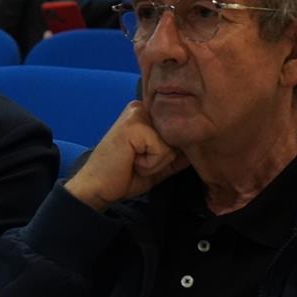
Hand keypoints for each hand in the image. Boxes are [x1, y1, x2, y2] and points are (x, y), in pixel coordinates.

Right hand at [65, 101, 184, 210]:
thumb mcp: (156, 165)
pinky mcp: (135, 126)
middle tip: (137, 162)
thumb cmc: (123, 176)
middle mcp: (141, 108)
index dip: (168, 153)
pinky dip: (150, 164)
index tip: (142, 159)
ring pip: (171, 144)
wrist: (96, 188)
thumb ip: (176, 156)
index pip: (177, 131)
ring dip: (156, 162)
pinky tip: (131, 162)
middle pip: (176, 137)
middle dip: (162, 158)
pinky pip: (163, 150)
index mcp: (145, 114)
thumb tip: (199, 149)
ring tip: (134, 162)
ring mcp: (136, 114)